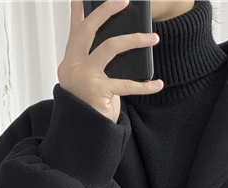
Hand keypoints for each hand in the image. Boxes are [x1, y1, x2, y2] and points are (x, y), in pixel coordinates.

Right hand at [57, 0, 163, 121]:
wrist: (85, 134)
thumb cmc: (91, 107)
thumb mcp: (91, 82)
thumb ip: (98, 63)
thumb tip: (122, 42)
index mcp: (70, 62)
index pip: (75, 32)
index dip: (78, 12)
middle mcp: (72, 66)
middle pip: (89, 30)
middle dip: (106, 10)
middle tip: (124, 0)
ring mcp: (84, 77)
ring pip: (110, 47)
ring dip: (134, 39)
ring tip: (153, 37)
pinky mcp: (98, 91)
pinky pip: (126, 84)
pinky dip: (145, 85)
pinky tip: (157, 84)